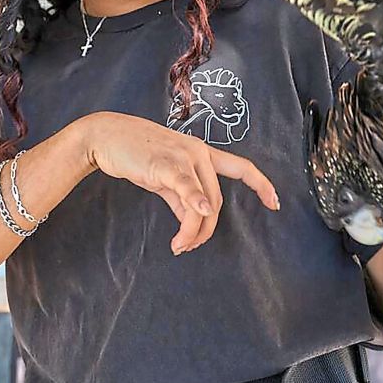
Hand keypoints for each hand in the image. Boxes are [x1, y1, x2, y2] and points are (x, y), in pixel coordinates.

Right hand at [75, 111, 279, 254]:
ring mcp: (184, 156)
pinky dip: (194, 203)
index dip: (261, 185)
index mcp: (202, 153)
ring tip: (180, 246)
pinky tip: (196, 217)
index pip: (241, 167)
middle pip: (216, 200)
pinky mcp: (165, 164)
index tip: (275, 203)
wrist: (107, 136)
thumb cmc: (136, 154)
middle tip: (188, 246)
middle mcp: (199, 152)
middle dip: (205, 230)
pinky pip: (186, 188)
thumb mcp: (165, 177)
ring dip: (193, 230)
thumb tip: (193, 221)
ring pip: (203, 202)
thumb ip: (182, 197)